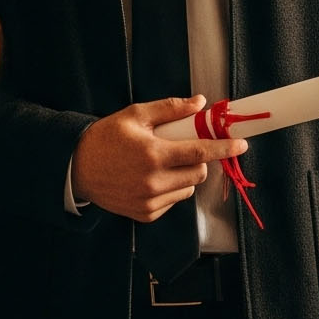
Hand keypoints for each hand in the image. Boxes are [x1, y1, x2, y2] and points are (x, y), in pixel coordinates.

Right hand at [70, 96, 246, 221]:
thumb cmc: (106, 138)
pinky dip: (171, 189)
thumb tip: (199, 104)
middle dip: (199, 160)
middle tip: (185, 148)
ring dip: (185, 176)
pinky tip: (151, 179)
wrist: (77, 168)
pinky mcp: (146, 214)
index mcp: (153, 154)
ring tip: (162, 164)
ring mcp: (150, 201)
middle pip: (199, 173)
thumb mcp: (136, 115)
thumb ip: (170, 109)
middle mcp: (153, 182)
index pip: (200, 152)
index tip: (241, 145)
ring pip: (188, 189)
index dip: (224, 148)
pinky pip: (173, 201)